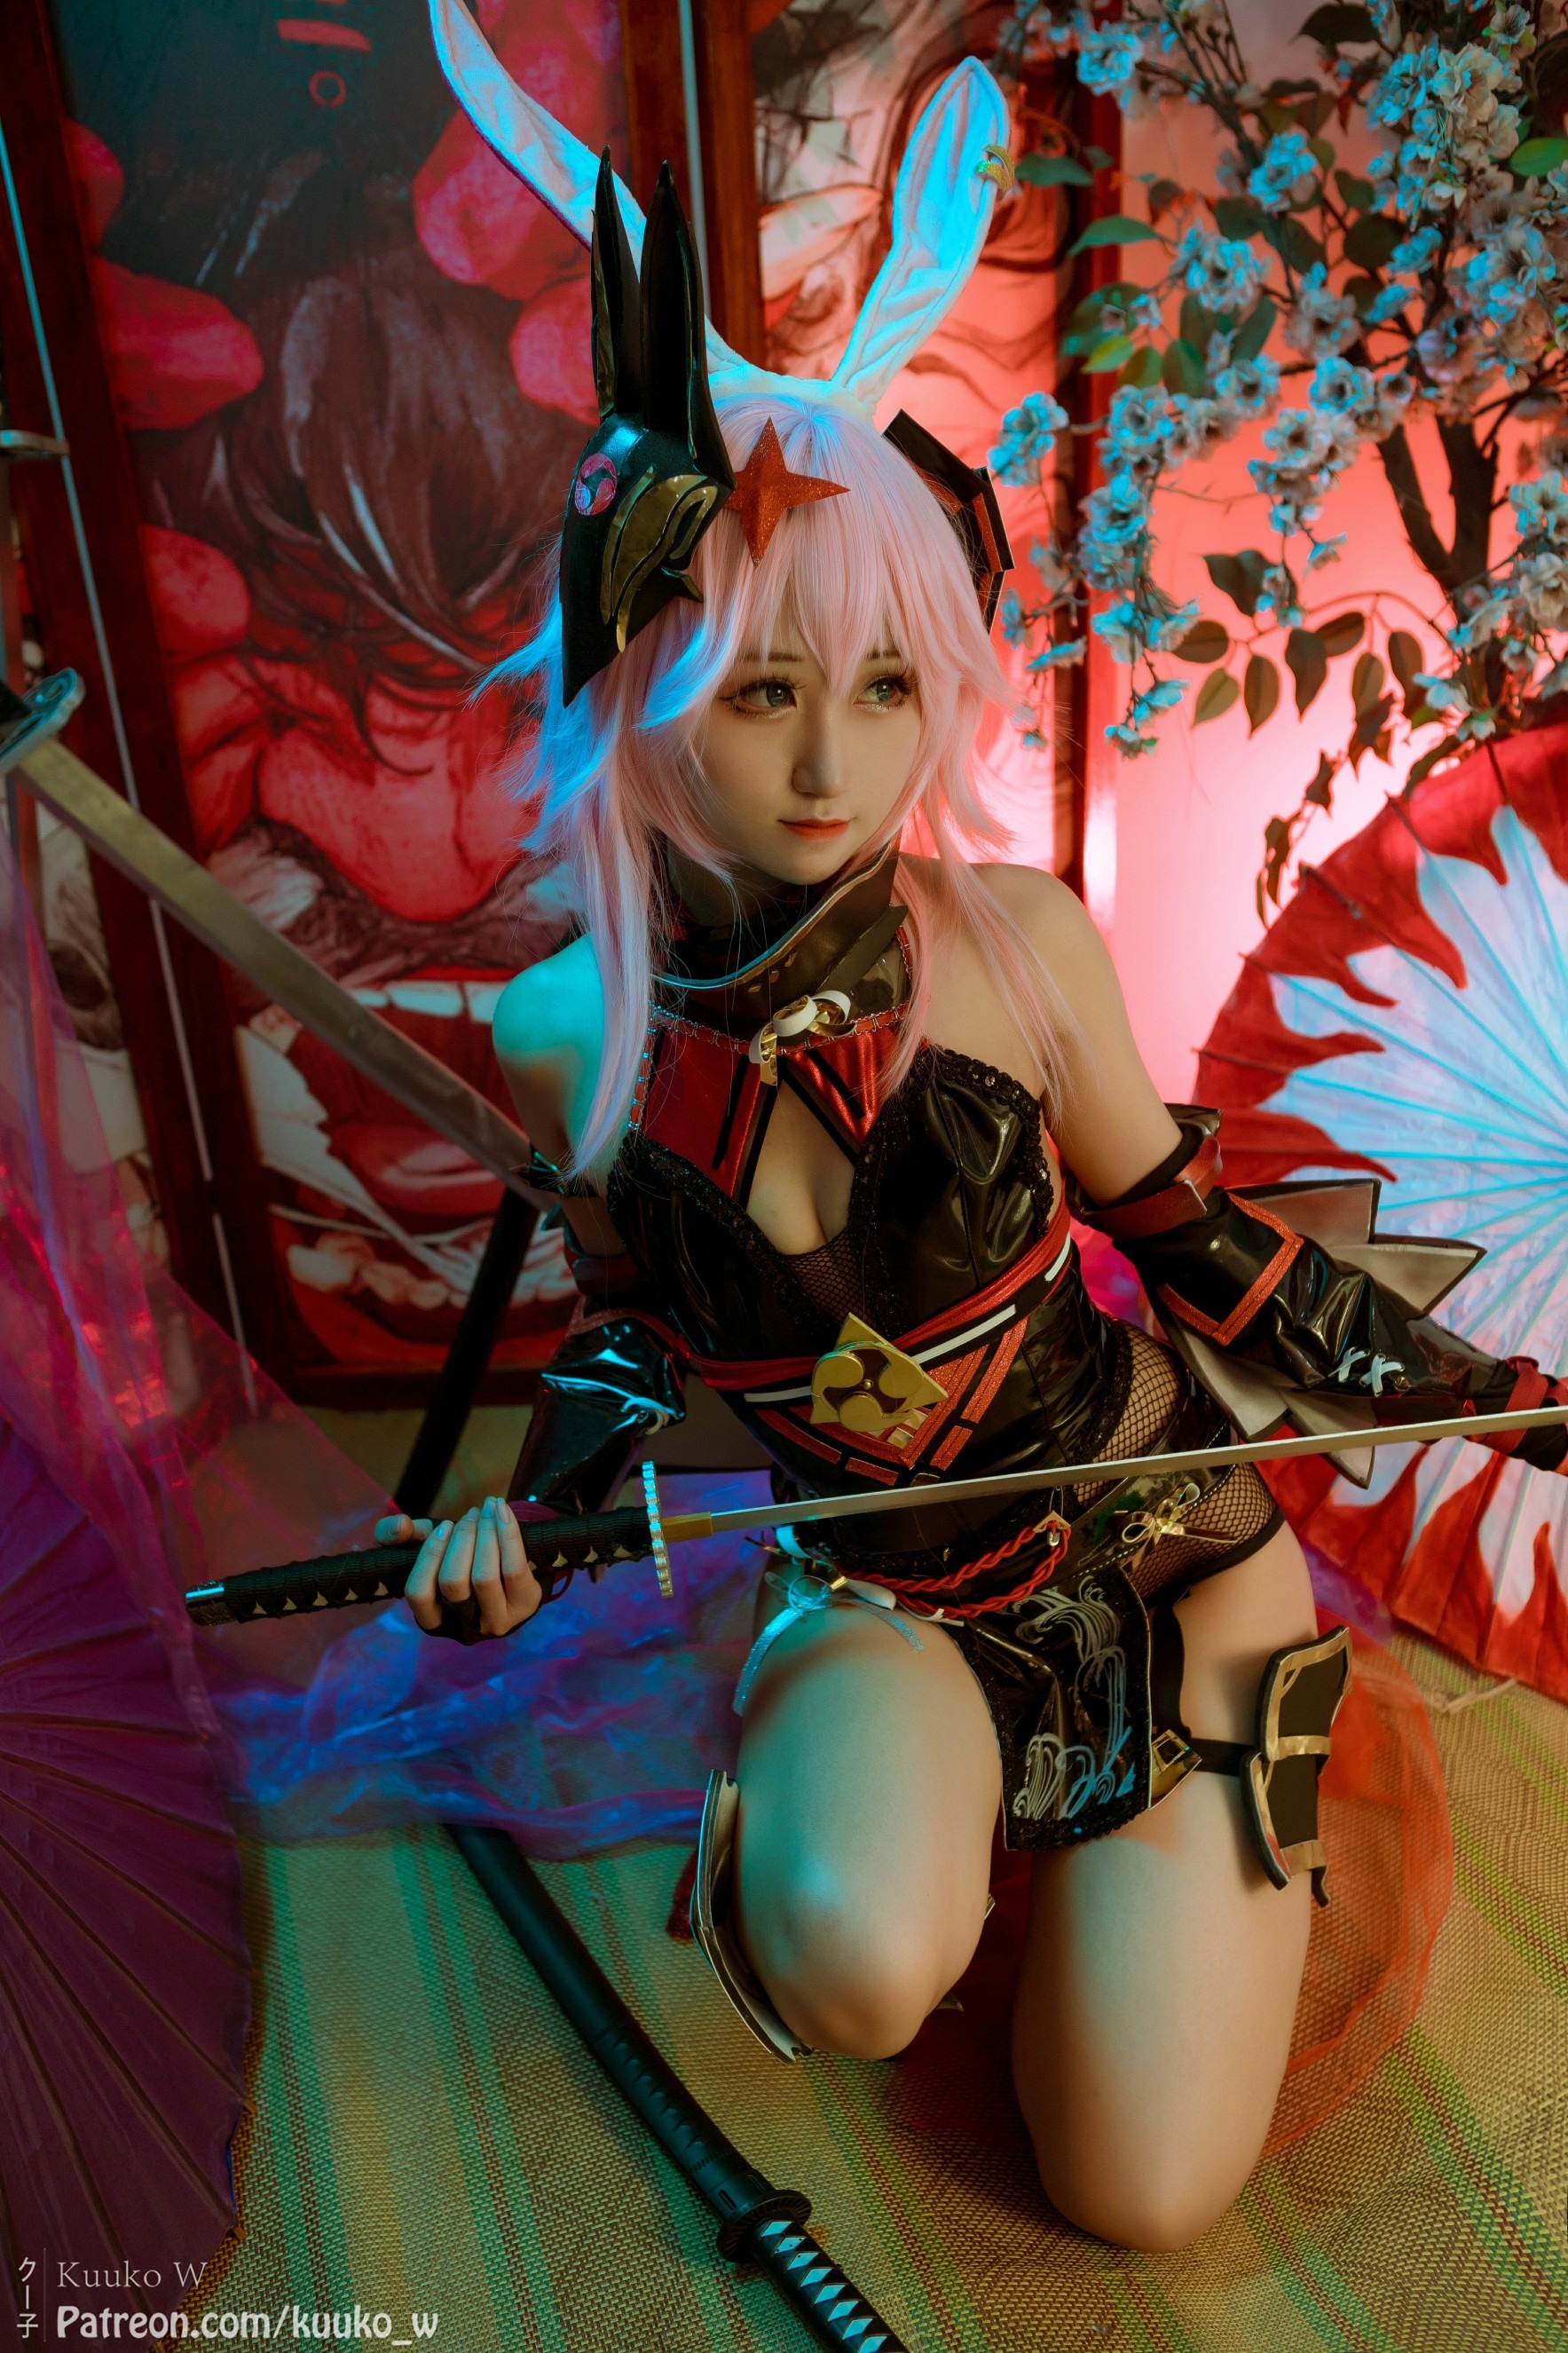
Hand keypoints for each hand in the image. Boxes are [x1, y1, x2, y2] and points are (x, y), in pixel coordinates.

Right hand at [378, 1498, 542, 1639]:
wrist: (513, 1561)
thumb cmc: (462, 1556)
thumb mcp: (429, 1544)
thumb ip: (398, 1533)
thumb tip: (399, 1526)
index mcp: (435, 1620)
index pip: (419, 1594)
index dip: (429, 1556)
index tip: (444, 1526)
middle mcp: (466, 1627)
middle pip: (454, 1583)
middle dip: (462, 1539)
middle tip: (471, 1514)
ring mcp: (497, 1621)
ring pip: (484, 1577)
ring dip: (484, 1534)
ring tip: (488, 1509)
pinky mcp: (526, 1604)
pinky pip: (514, 1568)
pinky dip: (507, 1534)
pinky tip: (502, 1511)